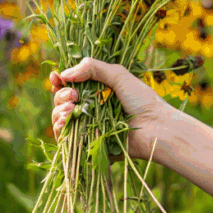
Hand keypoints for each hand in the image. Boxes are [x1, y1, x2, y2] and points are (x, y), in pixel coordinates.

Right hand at [50, 56, 169, 161]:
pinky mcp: (88, 145)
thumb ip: (92, 68)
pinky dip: (61, 130)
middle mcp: (89, 109)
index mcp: (96, 92)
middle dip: (61, 96)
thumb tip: (64, 73)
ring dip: (58, 112)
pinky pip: (67, 140)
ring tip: (69, 109)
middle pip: (61, 101)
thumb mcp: (118, 75)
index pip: (69, 85)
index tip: (56, 77)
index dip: (59, 81)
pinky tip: (66, 121)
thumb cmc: (142, 101)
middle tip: (73, 95)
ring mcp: (88, 127)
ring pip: (60, 120)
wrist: (156, 129)